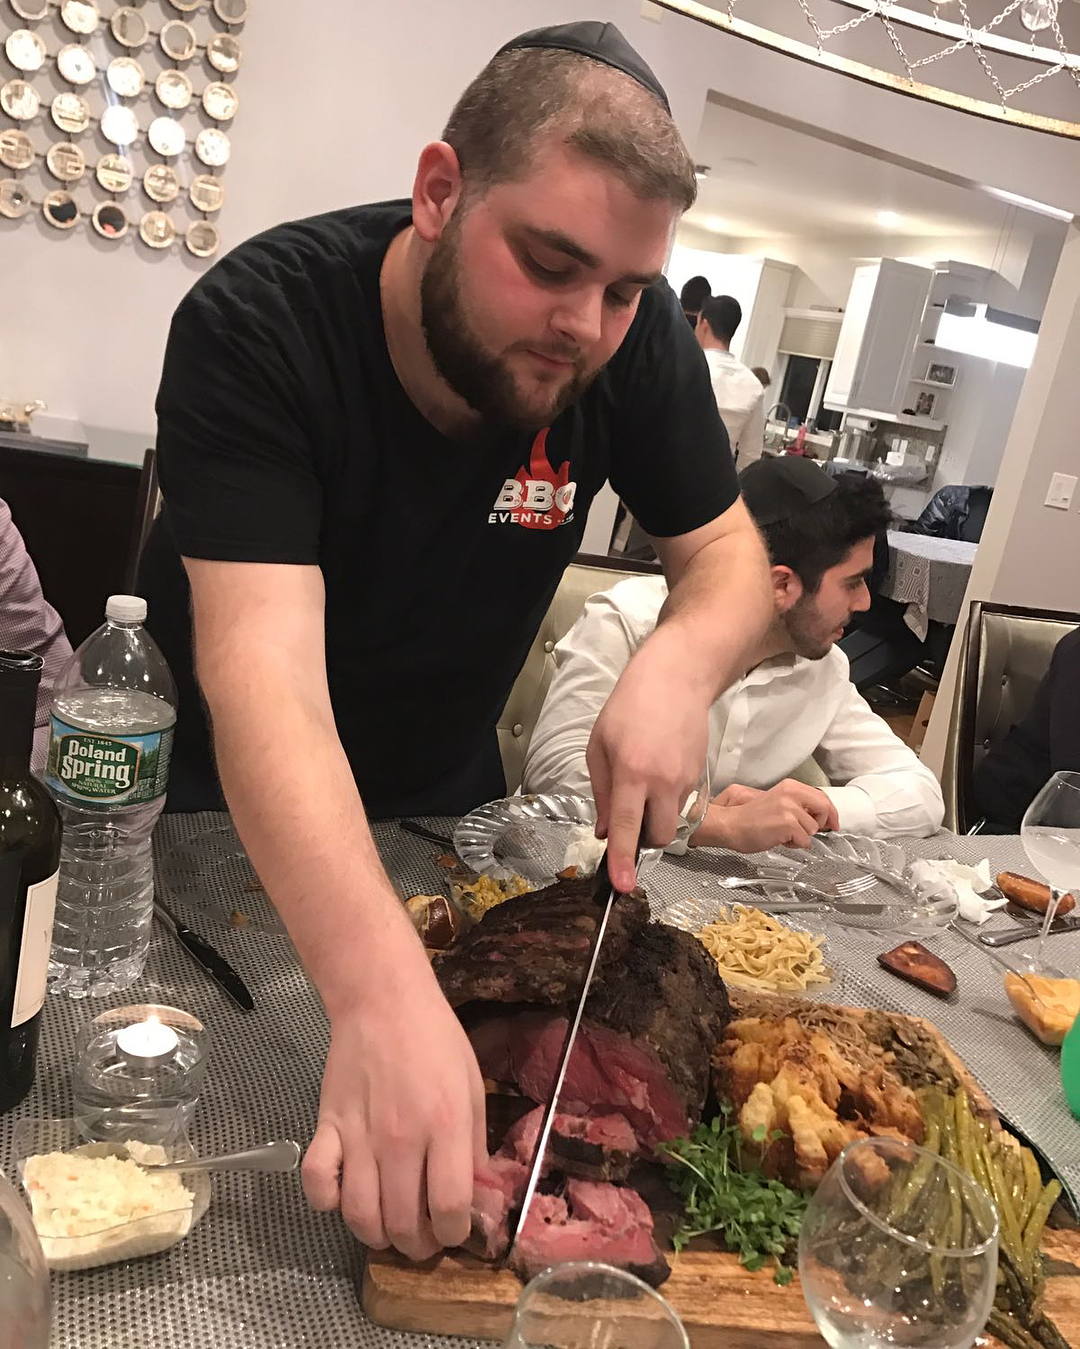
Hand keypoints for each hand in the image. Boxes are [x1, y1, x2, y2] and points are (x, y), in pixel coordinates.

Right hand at [302, 945, 486, 1260]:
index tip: (456, 1229)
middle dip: (419, 1245)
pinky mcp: (326, 1127)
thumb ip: (475, 1147)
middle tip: (425, 1237)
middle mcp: (401, 1139)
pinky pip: (318, 1184)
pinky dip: (328, 1202)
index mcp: (445, 1125)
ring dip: (378, 1236)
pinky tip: (345, 1195)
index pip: (450, 1208)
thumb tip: (479, 1199)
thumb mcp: (473, 1087)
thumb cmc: (436, 1040)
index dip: (455, 1233)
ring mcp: (359, 1136)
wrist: (383, 1001)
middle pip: (404, 1223)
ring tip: (391, 1228)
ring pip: (361, 1217)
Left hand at [587, 636, 710, 892]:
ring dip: (657, 820)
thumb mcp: (599, 747)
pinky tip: (660, 770)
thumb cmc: (628, 709)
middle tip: (629, 819)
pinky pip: (684, 803)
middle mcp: (663, 781)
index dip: (622, 859)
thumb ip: (600, 793)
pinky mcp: (701, 776)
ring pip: (673, 823)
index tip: (622, 886)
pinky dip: (669, 800)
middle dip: (644, 840)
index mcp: (631, 773)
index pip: (625, 827)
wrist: (676, 679)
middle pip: (659, 837)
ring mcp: (687, 780)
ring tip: (645, 788)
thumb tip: (602, 832)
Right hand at [694, 779, 838, 851]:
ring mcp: (790, 809)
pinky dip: (794, 844)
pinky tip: (780, 839)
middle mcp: (791, 794)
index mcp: (790, 787)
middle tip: (817, 831)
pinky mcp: (788, 824)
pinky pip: (804, 841)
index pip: (821, 796)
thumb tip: (819, 816)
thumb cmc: (750, 818)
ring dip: (801, 836)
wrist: (731, 825)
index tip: (833, 822)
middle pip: (824, 807)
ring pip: (813, 829)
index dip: (830, 812)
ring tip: (784, 834)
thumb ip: (797, 805)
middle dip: (824, 822)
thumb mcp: (777, 802)